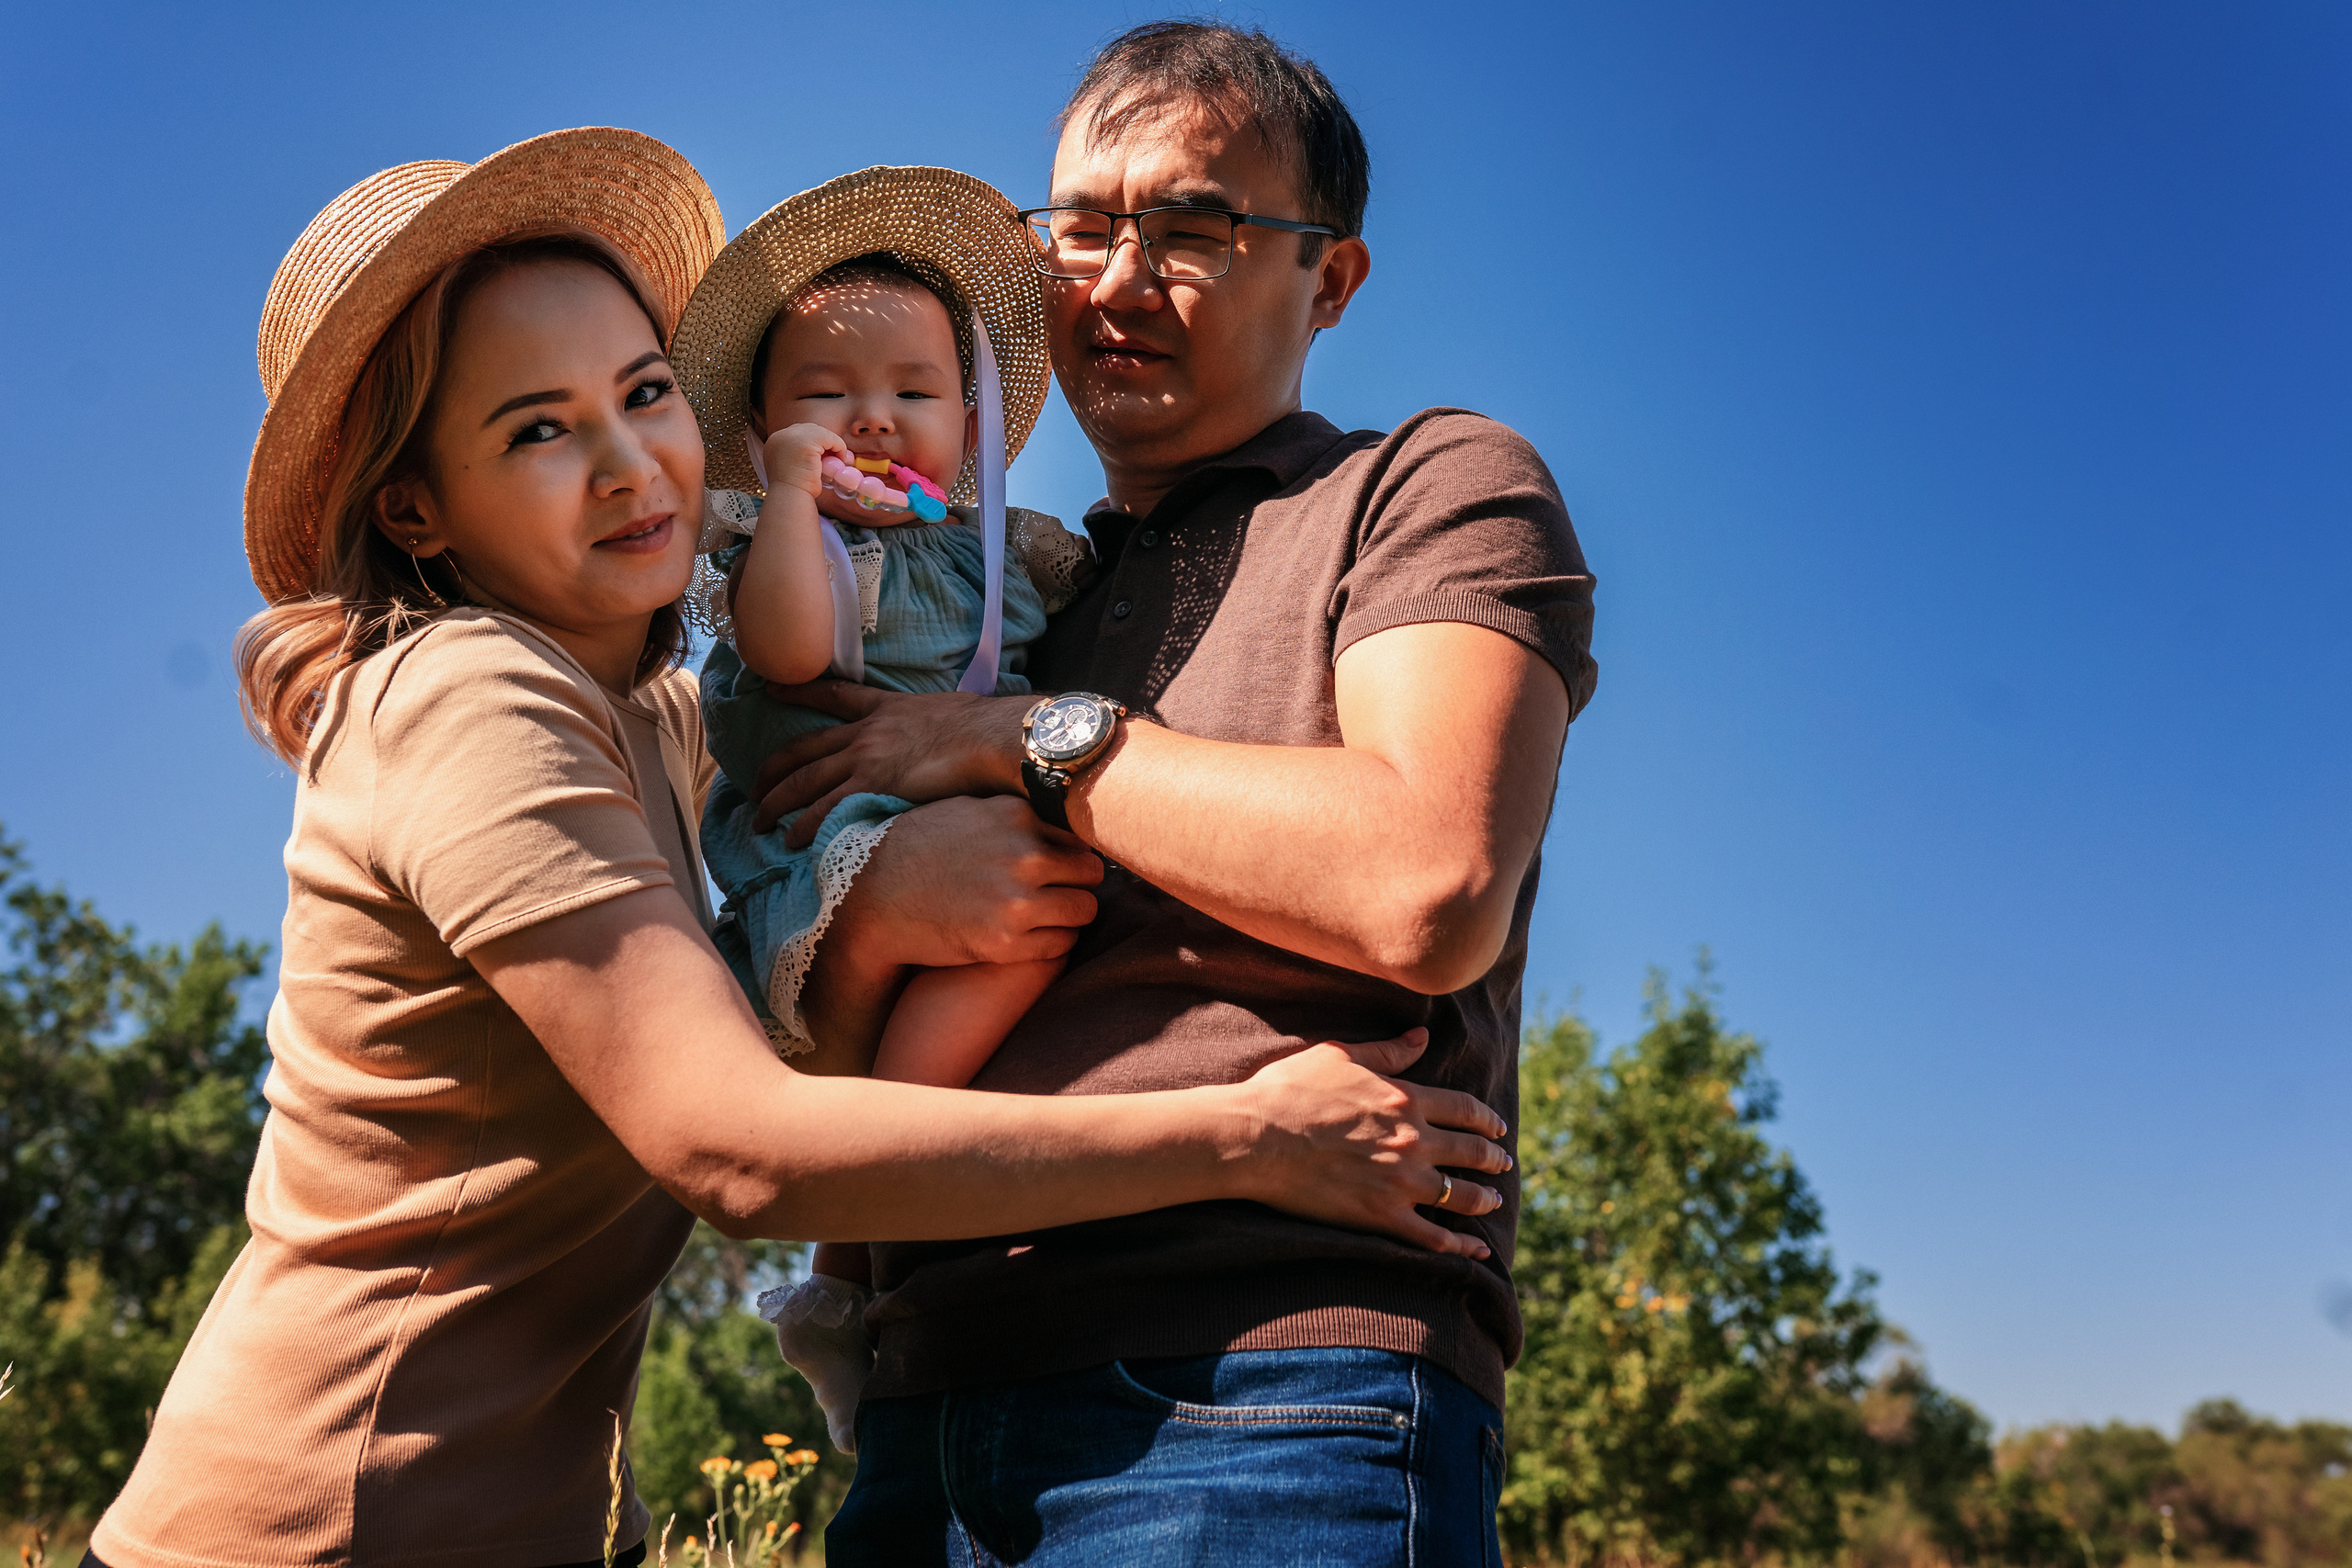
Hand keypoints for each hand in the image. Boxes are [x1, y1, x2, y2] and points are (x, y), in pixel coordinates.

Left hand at [755, 682, 1032, 841]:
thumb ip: (932, 728)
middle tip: (753, 788)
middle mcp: (866, 732)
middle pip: (804, 749)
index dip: (799, 692)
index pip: (835, 695)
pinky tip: (791, 841)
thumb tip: (945, 740)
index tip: (772, 688)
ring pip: (804, 781)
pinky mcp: (873, 785)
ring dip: (777, 803)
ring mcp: (866, 758)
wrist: (992, 736)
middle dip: (773, 769)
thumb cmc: (985, 728)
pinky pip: (826, 809)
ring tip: (760, 822)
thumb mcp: (950, 714)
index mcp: (886, 709)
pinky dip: (804, 826)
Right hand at [762, 422, 851, 500]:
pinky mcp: (806, 441)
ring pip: (821, 433)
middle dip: (824, 442)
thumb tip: (821, 452)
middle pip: (810, 429)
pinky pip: (830, 438)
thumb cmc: (795, 490)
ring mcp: (792, 436)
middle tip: (835, 458)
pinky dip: (839, 447)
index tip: (823, 458)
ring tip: (838, 461)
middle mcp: (780, 435)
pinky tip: (841, 460)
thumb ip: (801, 455)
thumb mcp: (794, 467)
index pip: (799, 433)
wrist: (790, 498)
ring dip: (833, 445)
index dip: (814, 444)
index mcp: (775, 442)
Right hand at [826, 794, 1102, 968]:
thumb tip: (1064, 811)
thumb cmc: (919, 849)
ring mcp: (1016, 901)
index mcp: (1016, 815)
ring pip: (1085, 910)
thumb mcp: (968, 810)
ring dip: (1071, 913)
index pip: (1079, 833)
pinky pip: (1061, 944)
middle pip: (1092, 871)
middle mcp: (1023, 855)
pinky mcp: (1005, 944)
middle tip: (1061, 890)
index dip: (1073, 849)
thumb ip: (1016, 813)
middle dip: (1079, 882)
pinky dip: (1053, 941)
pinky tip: (1032, 935)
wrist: (871, 899)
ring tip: (1048, 914)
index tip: (1064, 861)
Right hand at [1234, 1031, 1511, 1258]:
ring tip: (1495, 1201)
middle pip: (1471, 1151)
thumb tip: (1423, 1037)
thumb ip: (1388, 1052)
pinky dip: (1460, 1247)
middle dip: (1493, 1158)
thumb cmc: (1290, 1090)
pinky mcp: (1381, 1216)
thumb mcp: (1341, 1057)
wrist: (1257, 1137)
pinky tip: (1476, 1251)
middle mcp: (1413, 1140)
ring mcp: (1400, 1181)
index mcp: (1405, 1099)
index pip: (1465, 1109)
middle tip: (1504, 1163)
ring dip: (1484, 1199)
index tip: (1498, 1127)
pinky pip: (1433, 1238)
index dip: (1487, 1119)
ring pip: (1460, 1195)